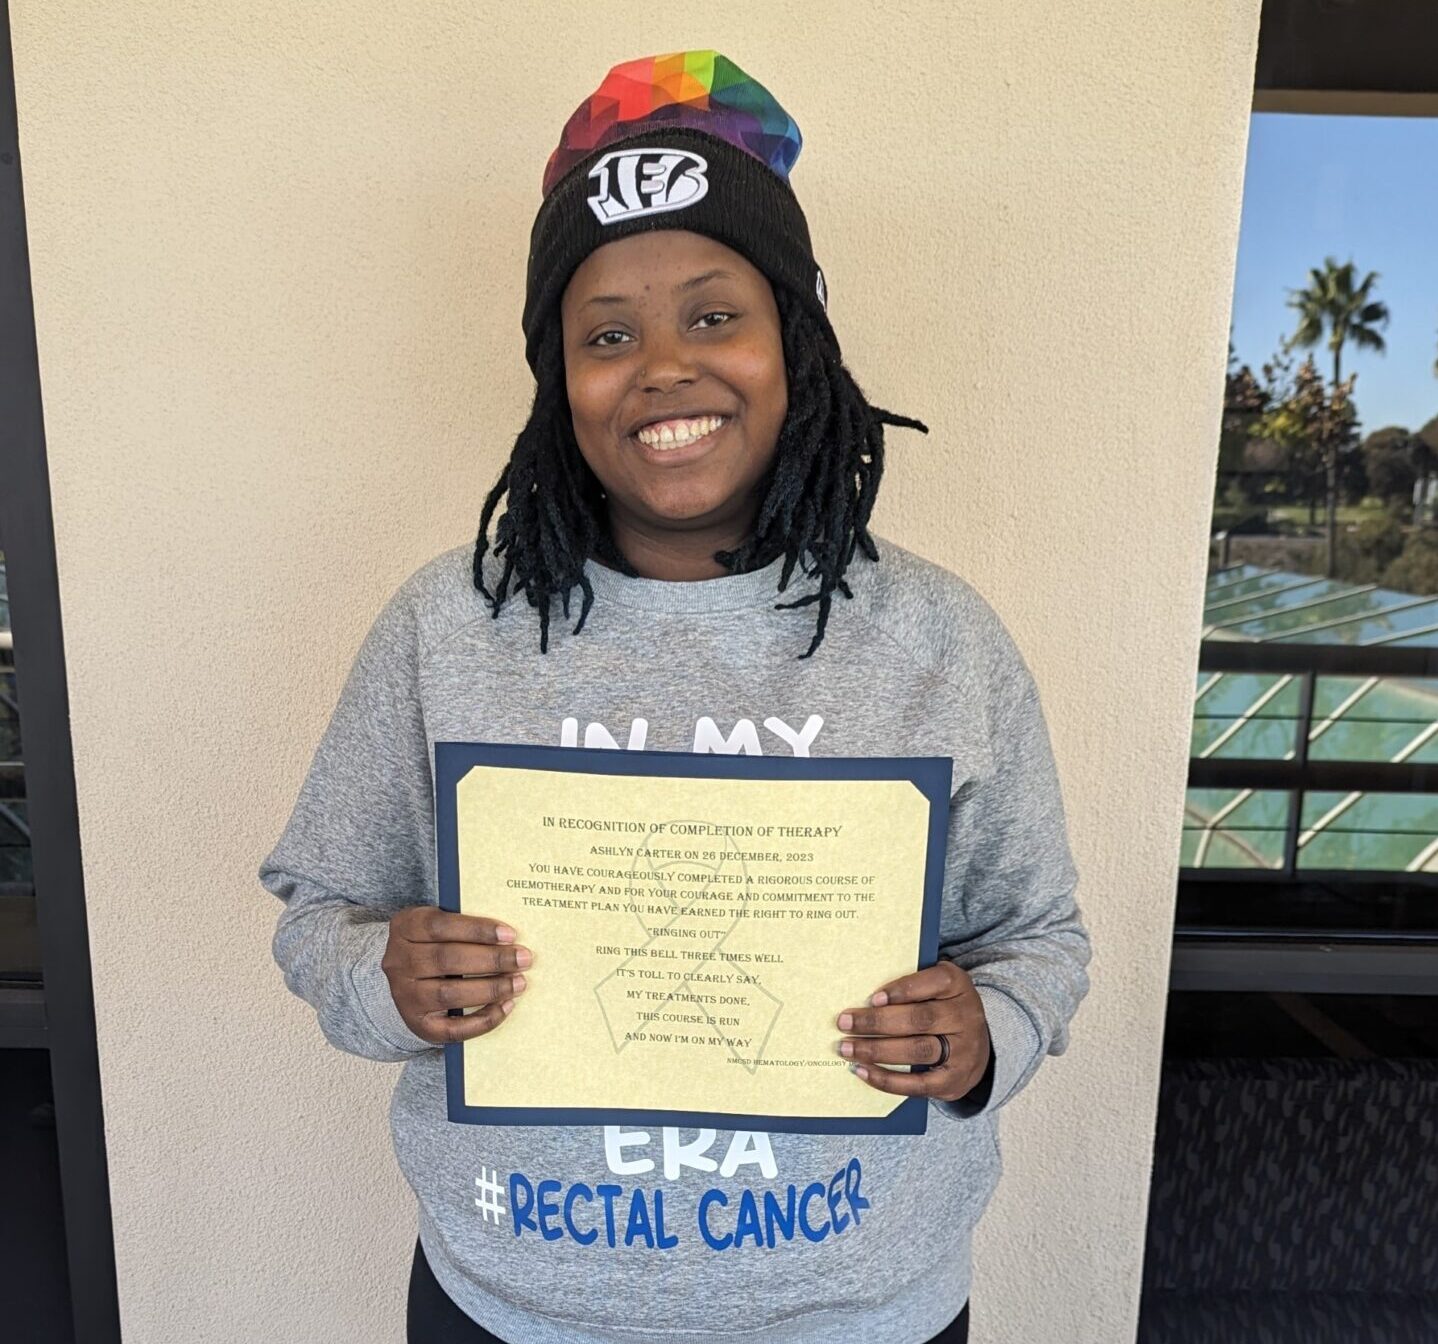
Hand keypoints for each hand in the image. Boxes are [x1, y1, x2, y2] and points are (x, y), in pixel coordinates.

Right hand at [381, 908, 531, 1043]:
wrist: (408, 979)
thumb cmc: (435, 944)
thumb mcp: (439, 925)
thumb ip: (464, 924)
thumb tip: (509, 935)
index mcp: (405, 928)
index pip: (439, 926)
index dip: (477, 930)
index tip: (510, 934)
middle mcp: (399, 962)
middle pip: (447, 959)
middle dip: (491, 960)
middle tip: (523, 959)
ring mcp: (406, 996)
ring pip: (450, 994)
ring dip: (490, 988)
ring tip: (519, 983)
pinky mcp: (419, 1024)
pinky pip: (453, 1028)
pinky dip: (483, 1019)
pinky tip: (506, 1006)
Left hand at [836, 960, 990, 1103]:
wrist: (975, 1045)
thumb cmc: (941, 1008)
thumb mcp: (935, 987)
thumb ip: (910, 986)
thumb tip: (864, 999)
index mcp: (957, 984)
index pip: (935, 981)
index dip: (903, 989)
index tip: (873, 998)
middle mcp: (965, 1016)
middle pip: (919, 1019)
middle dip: (877, 1022)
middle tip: (844, 1023)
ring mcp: (963, 1051)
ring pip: (917, 1050)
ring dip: (877, 1050)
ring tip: (847, 1048)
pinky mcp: (953, 1081)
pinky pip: (918, 1083)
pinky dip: (887, 1080)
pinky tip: (863, 1071)